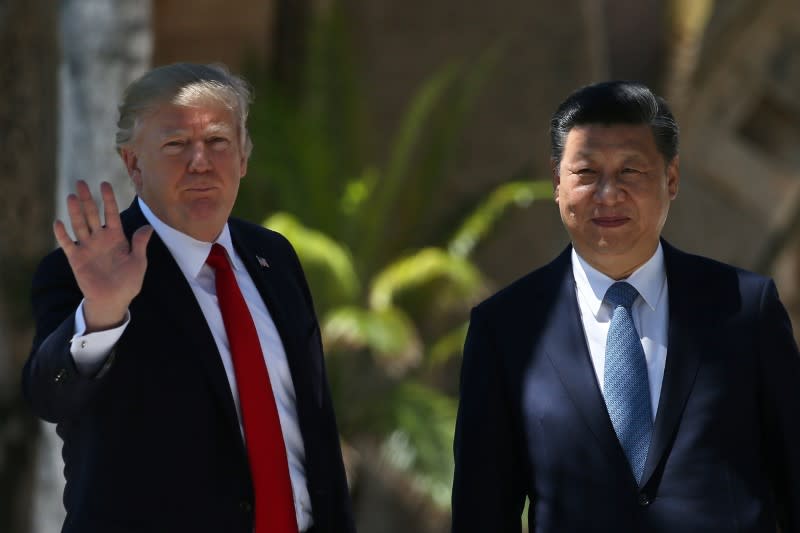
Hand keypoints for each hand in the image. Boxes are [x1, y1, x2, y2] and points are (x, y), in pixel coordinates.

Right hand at [54, 180, 152, 331]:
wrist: (114, 300)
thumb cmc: (128, 282)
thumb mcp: (139, 262)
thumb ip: (140, 244)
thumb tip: (147, 226)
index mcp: (116, 237)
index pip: (111, 214)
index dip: (108, 199)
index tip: (104, 184)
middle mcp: (100, 239)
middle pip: (92, 215)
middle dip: (87, 199)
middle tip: (81, 182)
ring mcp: (87, 247)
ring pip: (79, 225)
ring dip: (75, 212)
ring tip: (72, 197)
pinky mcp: (76, 259)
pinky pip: (67, 244)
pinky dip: (62, 234)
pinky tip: (58, 222)